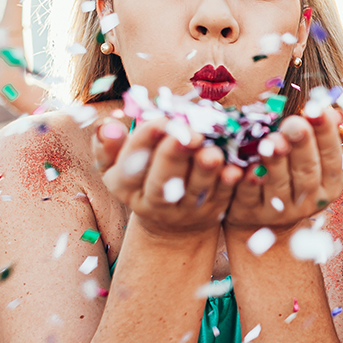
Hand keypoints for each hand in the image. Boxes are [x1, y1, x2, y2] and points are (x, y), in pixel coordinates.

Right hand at [93, 116, 240, 237]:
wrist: (171, 220)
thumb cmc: (143, 175)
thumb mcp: (118, 164)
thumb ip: (109, 145)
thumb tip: (107, 126)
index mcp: (125, 186)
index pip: (130, 165)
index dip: (144, 142)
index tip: (158, 122)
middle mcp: (153, 203)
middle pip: (161, 182)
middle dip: (174, 156)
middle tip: (188, 134)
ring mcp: (185, 211)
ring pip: (194, 191)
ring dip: (204, 171)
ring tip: (212, 151)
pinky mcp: (212, 213)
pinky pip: (222, 198)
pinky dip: (229, 184)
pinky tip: (235, 170)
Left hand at [224, 108, 342, 231]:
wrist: (263, 222)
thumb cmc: (290, 177)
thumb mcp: (309, 158)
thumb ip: (318, 135)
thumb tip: (333, 111)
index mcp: (328, 185)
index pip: (332, 158)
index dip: (326, 134)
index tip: (319, 109)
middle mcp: (307, 201)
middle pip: (307, 171)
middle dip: (302, 145)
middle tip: (295, 122)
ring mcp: (279, 211)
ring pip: (280, 184)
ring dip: (276, 161)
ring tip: (272, 139)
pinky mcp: (251, 213)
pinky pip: (250, 196)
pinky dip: (249, 182)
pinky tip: (247, 167)